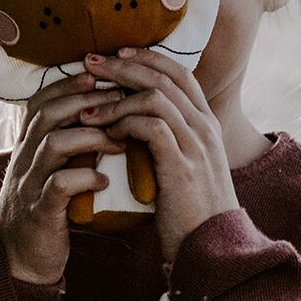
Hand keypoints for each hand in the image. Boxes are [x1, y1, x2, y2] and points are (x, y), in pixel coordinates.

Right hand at [0, 72, 122, 284]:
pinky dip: (86, 178)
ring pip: (54, 144)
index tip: (100, 75)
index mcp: (27, 145)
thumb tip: (105, 115)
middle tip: (121, 101)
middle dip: (86, 102)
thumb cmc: (45, 207)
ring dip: (91, 138)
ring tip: (120, 143)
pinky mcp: (39, 211)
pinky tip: (105, 182)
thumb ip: (67, 144)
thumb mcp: (50, 170)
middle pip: (48, 114)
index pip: (41, 101)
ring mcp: (29, 184)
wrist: (17, 258)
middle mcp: (24, 159)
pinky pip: (59, 185)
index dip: (68, 84)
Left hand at [80, 47, 237, 261]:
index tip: (117, 52)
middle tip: (89, 62)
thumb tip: (135, 122)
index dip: (147, 57)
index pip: (179, 72)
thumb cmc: (191, 212)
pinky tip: (104, 132)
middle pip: (163, 77)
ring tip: (88, 108)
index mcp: (207, 124)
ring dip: (116, 98)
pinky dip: (123, 123)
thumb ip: (168, 140)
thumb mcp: (184, 168)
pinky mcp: (182, 165)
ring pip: (155, 97)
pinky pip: (150, 127)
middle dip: (123, 65)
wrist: (212, 248)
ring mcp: (196, 144)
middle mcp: (205, 127)